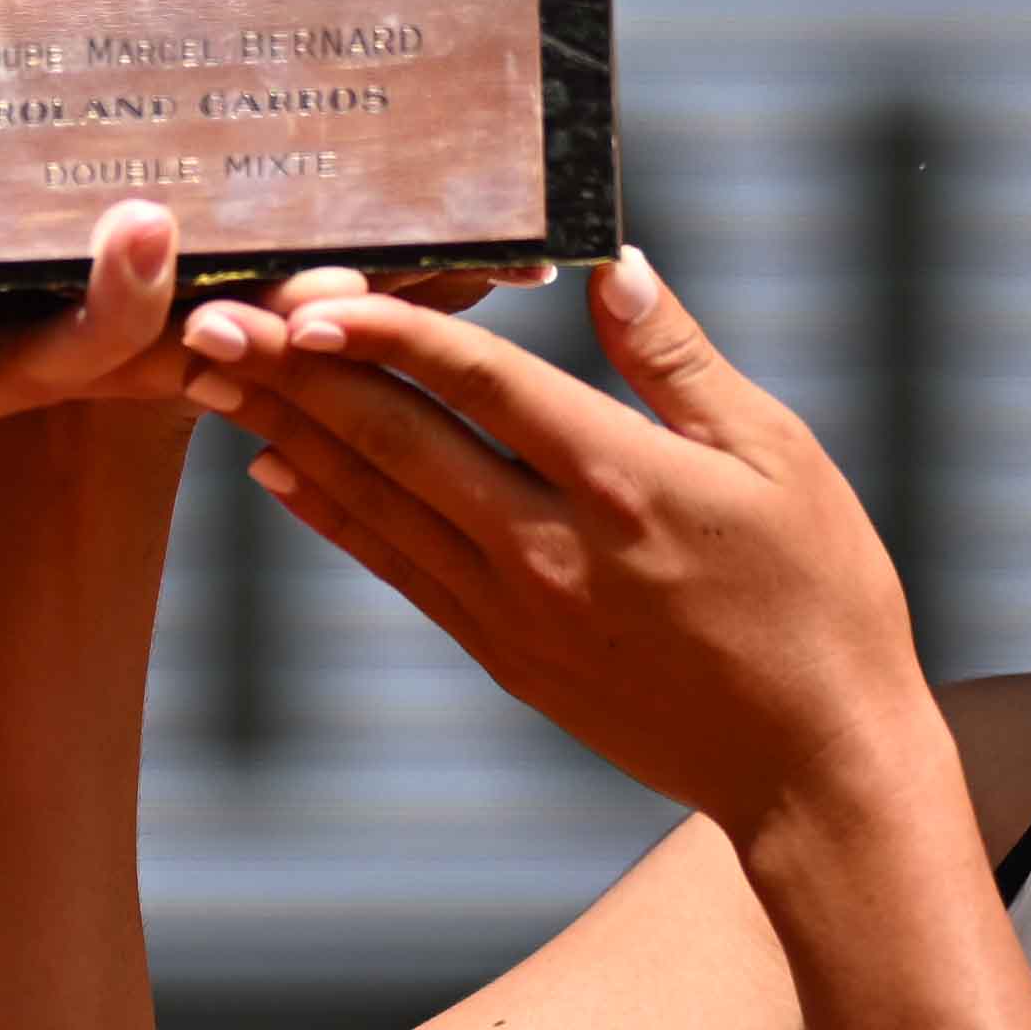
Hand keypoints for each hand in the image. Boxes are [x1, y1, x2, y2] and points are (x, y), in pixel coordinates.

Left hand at [180, 251, 931, 838]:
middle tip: (208, 318)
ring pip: (377, 504)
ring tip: (212, 378)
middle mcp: (549, 545)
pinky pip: (397, 570)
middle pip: (397, 441)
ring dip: (288, 434)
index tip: (306, 293)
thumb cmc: (821, 598)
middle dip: (293, 374)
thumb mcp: (780, 457)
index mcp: (620, 480)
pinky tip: (278, 471)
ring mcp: (516, 608)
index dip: (383, 334)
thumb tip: (614, 266)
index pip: (477, 385)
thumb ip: (680, 361)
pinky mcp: (504, 655)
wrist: (814, 764)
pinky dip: (332, 516)